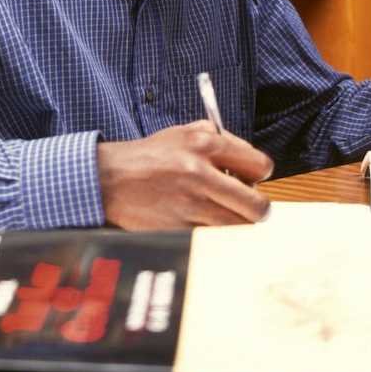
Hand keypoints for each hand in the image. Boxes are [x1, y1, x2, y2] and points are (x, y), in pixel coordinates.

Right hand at [97, 122, 273, 229]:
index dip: (260, 175)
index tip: (252, 180)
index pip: (259, 165)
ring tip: (225, 216)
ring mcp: (189, 204)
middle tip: (249, 208)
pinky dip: (214, 235)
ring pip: (238, 227)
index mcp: (204, 144)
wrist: (110, 178)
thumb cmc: (149, 156)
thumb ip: (219, 138)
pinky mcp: (178, 228)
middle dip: (258, 209)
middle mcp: (200, 173)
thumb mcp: (182, 132)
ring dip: (237, 224)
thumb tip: (249, 160)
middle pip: (257, 205)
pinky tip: (203, 223)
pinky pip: (213, 238)